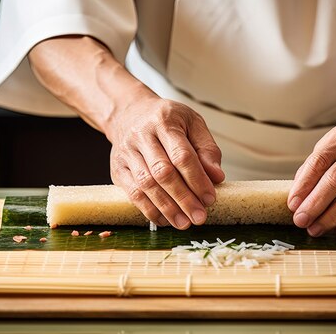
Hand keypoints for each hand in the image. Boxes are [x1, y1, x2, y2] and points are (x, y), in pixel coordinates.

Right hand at [108, 97, 224, 228]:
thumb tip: (217, 177)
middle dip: (183, 198)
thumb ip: (207, 149)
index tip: (210, 198)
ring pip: (146, 184)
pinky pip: (132, 193)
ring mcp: (127, 153)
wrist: (129, 112)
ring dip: (167, 207)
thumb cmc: (166, 120)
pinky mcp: (118, 168)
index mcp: (164, 121)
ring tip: (184, 223)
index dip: (197, 179)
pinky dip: (149, 209)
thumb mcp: (192, 123)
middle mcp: (142, 136)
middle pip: (163, 172)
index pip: (181, 155)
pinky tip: (164, 219)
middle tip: (199, 217)